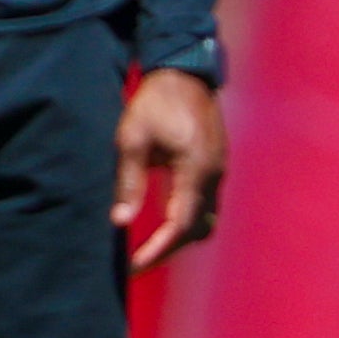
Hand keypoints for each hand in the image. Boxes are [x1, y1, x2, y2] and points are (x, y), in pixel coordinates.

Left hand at [114, 68, 224, 270]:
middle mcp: (213, 176)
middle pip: (197, 230)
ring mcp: (218, 172)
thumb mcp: (132, 140)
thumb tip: (120, 221)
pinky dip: (186, 222)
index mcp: (196, 169)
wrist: (184, 73)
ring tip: (148, 249)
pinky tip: (162, 225)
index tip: (135, 265)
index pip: (181, 224)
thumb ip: (129, 182)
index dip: (158, 249)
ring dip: (179, 239)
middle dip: (167, 250)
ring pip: (205, 221)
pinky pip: (205, 206)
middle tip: (136, 264)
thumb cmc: (155, 102)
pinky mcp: (214, 168)